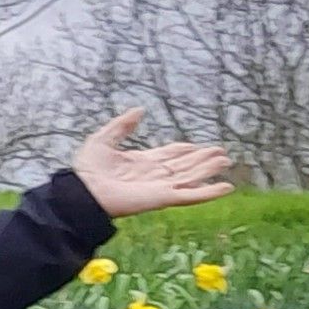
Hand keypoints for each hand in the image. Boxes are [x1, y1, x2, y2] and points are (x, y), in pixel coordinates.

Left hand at [66, 108, 233, 219]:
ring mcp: (160, 187)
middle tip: (223, 153)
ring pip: (192, 177)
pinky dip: (209, 192)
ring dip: (209, 170)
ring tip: (226, 161)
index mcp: (141, 162)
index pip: (169, 155)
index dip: (184, 150)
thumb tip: (139, 110)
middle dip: (203, 160)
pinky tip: (226, 187)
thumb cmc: (87, 170)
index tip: (198, 146)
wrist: (82, 191)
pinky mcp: (163, 198)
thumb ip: (122, 125)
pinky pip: (191, 195)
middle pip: (184, 166)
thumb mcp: (102, 140)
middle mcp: (154, 175)